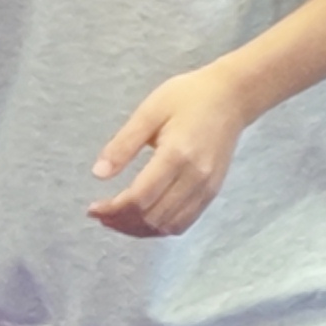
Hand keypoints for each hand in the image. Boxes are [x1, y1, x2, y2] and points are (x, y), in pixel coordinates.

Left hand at [88, 65, 257, 236]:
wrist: (232, 97)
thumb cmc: (188, 97)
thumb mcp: (149, 111)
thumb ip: (123, 144)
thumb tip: (98, 174)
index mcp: (177, 154)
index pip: (140, 198)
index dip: (113, 209)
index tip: (93, 209)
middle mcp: (195, 177)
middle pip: (152, 217)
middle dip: (121, 222)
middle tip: (100, 214)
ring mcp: (207, 187)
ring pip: (168, 226)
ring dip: (138, 229)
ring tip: (116, 219)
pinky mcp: (212, 191)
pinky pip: (183, 223)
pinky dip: (159, 228)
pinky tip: (141, 219)